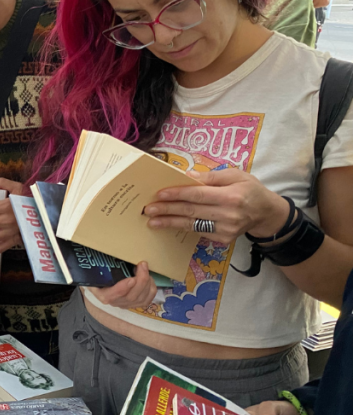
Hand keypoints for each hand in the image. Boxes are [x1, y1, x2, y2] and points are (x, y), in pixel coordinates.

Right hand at [87, 261, 157, 308]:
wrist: (104, 282)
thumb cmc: (101, 273)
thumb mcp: (96, 269)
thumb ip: (100, 264)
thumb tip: (109, 250)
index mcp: (102, 294)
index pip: (112, 296)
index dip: (122, 288)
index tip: (131, 279)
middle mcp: (115, 302)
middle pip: (131, 296)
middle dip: (141, 280)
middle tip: (142, 264)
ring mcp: (127, 304)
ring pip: (142, 298)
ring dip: (147, 281)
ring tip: (144, 268)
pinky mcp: (137, 304)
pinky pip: (149, 298)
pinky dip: (151, 287)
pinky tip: (148, 277)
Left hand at [144, 169, 290, 243]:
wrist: (266, 213)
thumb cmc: (249, 189)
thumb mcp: (235, 175)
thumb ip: (211, 177)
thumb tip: (185, 175)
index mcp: (231, 196)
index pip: (198, 195)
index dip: (177, 194)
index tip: (159, 194)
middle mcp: (228, 215)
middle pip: (192, 211)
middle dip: (168, 210)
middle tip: (148, 209)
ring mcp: (226, 229)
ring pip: (192, 225)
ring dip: (170, 222)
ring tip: (152, 221)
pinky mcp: (223, 239)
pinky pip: (198, 231)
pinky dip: (183, 227)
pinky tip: (169, 224)